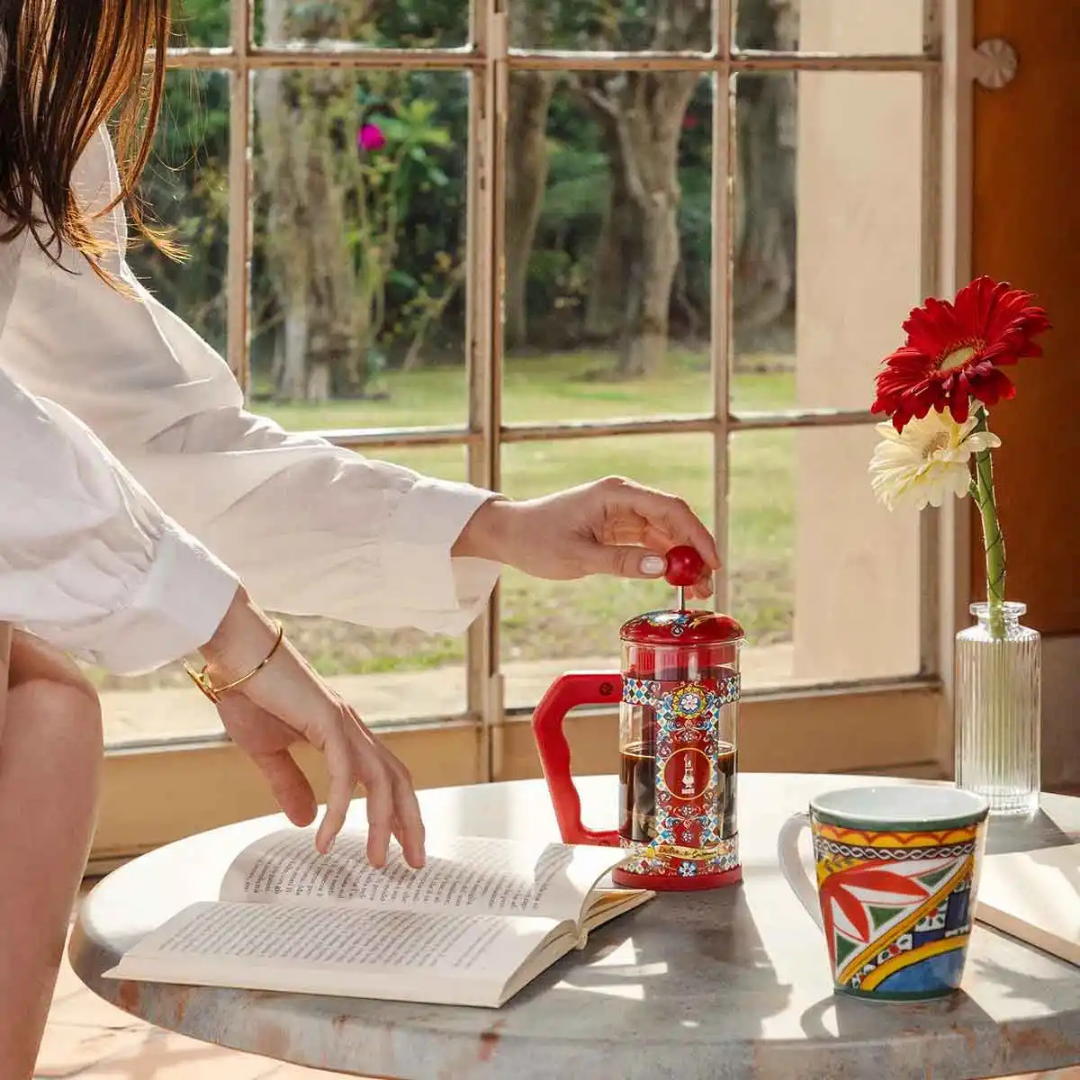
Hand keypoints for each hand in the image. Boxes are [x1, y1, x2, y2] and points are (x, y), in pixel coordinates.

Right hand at [199, 589, 423, 867]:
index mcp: (344, 734)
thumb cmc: (248, 694)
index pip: (385, 777)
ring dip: (384, 823)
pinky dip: (340, 809)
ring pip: (381, 779)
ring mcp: (343, 723)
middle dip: (409, 823)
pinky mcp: (327, 720)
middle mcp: (353, 728)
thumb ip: (289, 784)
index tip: (404, 847)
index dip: (399, 811)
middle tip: (414, 863)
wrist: (233, 655)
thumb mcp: (268, 750)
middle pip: (398, 780)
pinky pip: (343, 773)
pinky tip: (327, 838)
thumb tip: (305, 820)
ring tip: (378, 862)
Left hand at [453, 476, 719, 600]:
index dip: (696, 535)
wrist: (509, 534)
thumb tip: (663, 569)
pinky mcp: (618, 528)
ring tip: (696, 591)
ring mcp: (622, 512)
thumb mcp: (578, 556)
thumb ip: (622, 562)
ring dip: (682, 560)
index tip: (711, 563)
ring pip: (665, 534)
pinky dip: (664, 561)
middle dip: (693, 552)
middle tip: (706, 585)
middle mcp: (624, 498)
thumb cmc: (536, 539)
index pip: (670, 509)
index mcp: (615, 494)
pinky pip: (650, 542)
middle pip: (673, 521)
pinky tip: (675, 581)